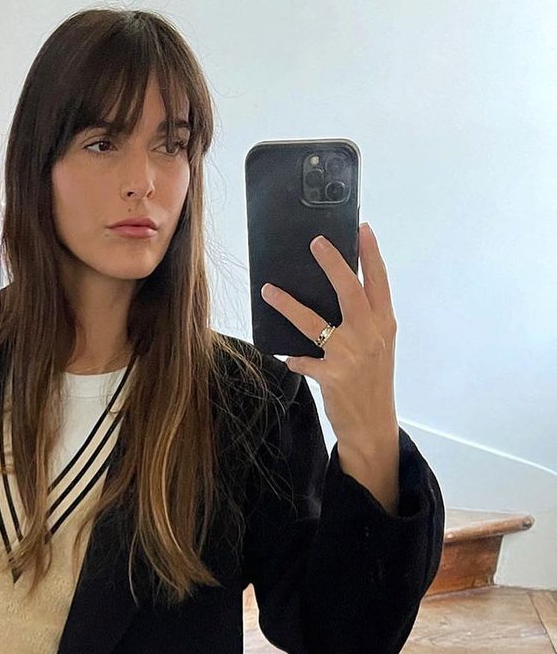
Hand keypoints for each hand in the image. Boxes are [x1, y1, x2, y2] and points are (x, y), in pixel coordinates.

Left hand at [260, 222, 399, 457]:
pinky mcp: (331, 376)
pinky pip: (303, 360)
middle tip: (315, 242)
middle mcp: (369, 335)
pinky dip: (294, 358)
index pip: (379, 282)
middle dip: (332, 263)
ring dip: (288, 305)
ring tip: (269, 290)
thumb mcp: (378, 347)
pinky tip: (288, 357)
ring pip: (314, 322)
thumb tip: (337, 297)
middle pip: (350, 290)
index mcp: (384, 324)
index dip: (371, 254)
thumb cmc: (373, 382)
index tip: (362, 229)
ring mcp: (350, 355)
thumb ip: (364, 322)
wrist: (372, 424)